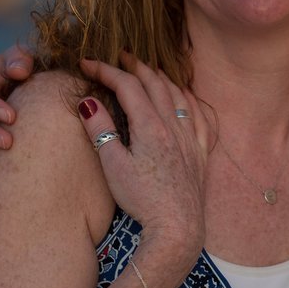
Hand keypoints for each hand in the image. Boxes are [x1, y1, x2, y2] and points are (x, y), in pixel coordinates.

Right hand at [77, 54, 212, 262]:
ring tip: (150, 70)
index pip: (127, 86)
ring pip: (179, 95)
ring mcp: (191, 139)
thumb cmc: (143, 201)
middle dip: (135, 66)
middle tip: (119, 57)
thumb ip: (101, 131)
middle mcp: (174, 126)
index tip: (87, 63)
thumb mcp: (113, 167)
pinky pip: (200, 115)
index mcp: (150, 127)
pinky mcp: (201, 153)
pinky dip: (189, 98)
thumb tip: (87, 102)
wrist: (178, 230)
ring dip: (162, 78)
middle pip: (155, 84)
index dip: (106, 70)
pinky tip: (186, 96)